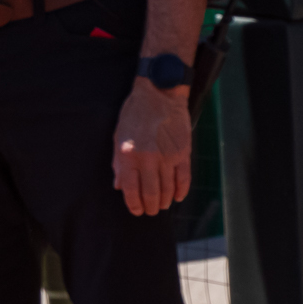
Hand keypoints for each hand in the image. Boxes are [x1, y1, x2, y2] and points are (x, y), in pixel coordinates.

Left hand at [113, 80, 191, 215]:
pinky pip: (184, 178)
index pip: (131, 190)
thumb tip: (119, 186)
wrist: (159, 93)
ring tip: (163, 205)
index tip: (137, 210)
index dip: (134, 205)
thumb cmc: (135, 113)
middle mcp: (147, 158)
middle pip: (151, 193)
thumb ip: (118, 163)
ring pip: (168, 189)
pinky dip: (181, 191)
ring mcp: (167, 156)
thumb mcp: (118, 136)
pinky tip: (178, 197)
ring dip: (165, 201)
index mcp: (128, 155)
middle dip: (151, 207)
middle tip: (151, 211)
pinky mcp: (183, 152)